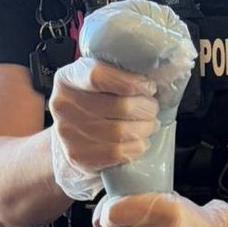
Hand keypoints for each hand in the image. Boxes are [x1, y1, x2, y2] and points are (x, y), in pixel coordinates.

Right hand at [48, 57, 159, 199]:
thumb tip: (165, 70)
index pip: (98, 76)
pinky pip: (115, 153)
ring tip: (149, 125)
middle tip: (152, 108)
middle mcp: (62, 104)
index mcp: (69, 77)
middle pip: (117, 106)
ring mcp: (67, 132)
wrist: (70, 133)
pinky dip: (135, 148)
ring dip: (143, 129)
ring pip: (119, 132)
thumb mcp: (100, 80)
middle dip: (145, 108)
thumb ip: (121, 74)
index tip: (149, 87)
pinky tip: (139, 142)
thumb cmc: (93, 102)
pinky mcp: (77, 155)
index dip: (130, 82)